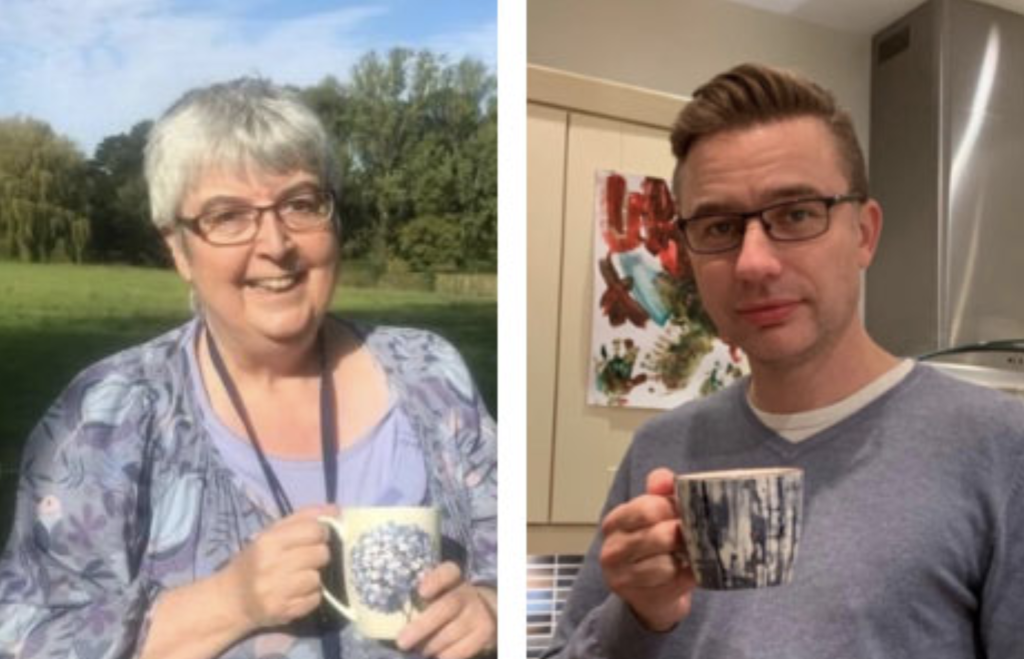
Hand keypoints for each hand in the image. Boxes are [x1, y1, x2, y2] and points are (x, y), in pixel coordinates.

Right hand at [219, 505, 334, 632]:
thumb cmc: (255, 560)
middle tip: (307, 559)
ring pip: (317, 578)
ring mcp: (276, 591)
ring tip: (299, 577)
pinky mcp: (283, 611)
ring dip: (313, 578)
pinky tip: (296, 593)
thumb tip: (336, 509)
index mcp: (268, 541)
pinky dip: (310, 596)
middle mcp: (271, 565)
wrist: (232, 599)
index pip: (314, 530)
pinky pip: (315, 600)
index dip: (323, 532)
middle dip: (319, 555)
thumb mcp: (272, 533)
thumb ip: (304, 517)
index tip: (318, 537)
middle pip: (321, 554)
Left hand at [396, 562, 496, 658]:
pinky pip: (464, 649)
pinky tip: (436, 655)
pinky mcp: (485, 633)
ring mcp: (479, 613)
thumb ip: (418, 600)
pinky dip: (446, 654)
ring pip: (452, 632)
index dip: (436, 580)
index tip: (421, 591)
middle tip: (402, 641)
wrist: (484, 611)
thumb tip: (390, 619)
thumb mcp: (438, 594)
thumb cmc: (446, 602)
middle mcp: (467, 593)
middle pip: (448, 606)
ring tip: (418, 650)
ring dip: (431, 644)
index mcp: (453, 579)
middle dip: (423, 626)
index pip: (448, 572)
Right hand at [599, 468, 694, 631]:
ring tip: (688, 554)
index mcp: (614, 522)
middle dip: (683, 535)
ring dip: (685, 558)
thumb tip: (665, 480)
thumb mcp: (652, 512)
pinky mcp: (641, 598)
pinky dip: (690, 576)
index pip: (647, 509)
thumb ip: (659, 489)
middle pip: (660, 536)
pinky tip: (688, 570)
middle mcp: (613, 549)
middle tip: (692, 534)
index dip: (673, 509)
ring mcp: (623, 577)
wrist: (649, 590)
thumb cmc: (652, 545)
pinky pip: (677, 583)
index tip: (683, 512)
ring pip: (668, 564)